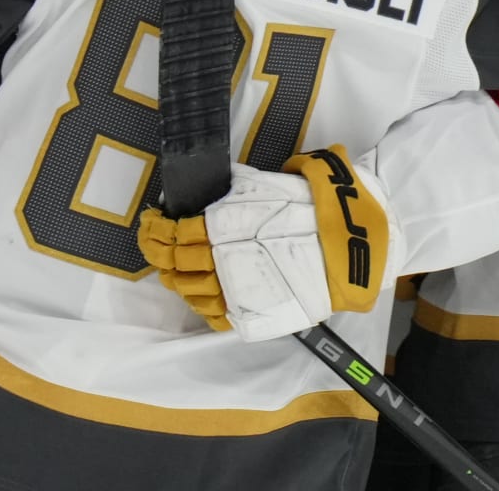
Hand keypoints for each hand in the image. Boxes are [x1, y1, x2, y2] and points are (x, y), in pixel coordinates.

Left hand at [137, 145, 398, 342]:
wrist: (348, 247)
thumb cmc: (309, 208)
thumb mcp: (264, 185)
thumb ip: (231, 192)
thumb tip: (207, 190)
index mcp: (222, 228)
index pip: (173, 235)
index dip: (154, 231)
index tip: (150, 223)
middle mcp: (222, 262)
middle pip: (175, 264)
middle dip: (158, 254)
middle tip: (155, 244)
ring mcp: (236, 293)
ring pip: (190, 292)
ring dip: (176, 280)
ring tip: (174, 269)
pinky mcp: (253, 315)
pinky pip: (214, 315)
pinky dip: (200, 304)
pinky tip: (199, 292)